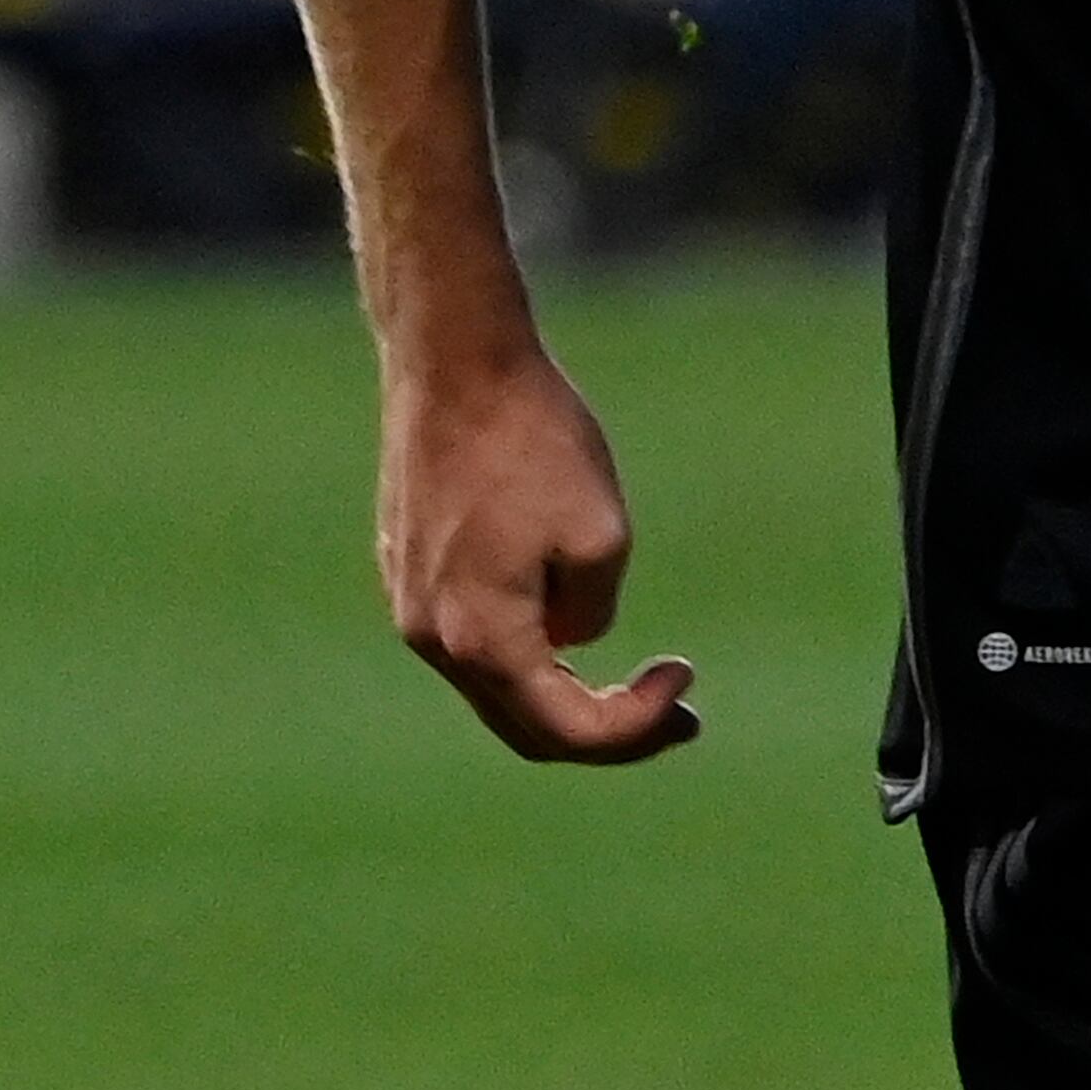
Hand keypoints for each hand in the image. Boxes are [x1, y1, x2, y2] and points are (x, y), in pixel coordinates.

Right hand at [378, 346, 698, 764]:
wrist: (453, 359)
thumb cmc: (533, 440)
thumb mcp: (602, 533)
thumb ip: (594, 611)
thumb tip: (572, 637)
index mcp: (482, 639)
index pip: (567, 730)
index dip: (637, 726)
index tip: (686, 676)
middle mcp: (431, 637)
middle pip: (525, 725)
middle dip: (606, 728)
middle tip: (677, 713)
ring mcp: (408, 602)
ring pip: (493, 682)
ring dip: (561, 688)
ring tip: (627, 673)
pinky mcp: (404, 564)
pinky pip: (467, 635)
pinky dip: (522, 646)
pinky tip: (562, 614)